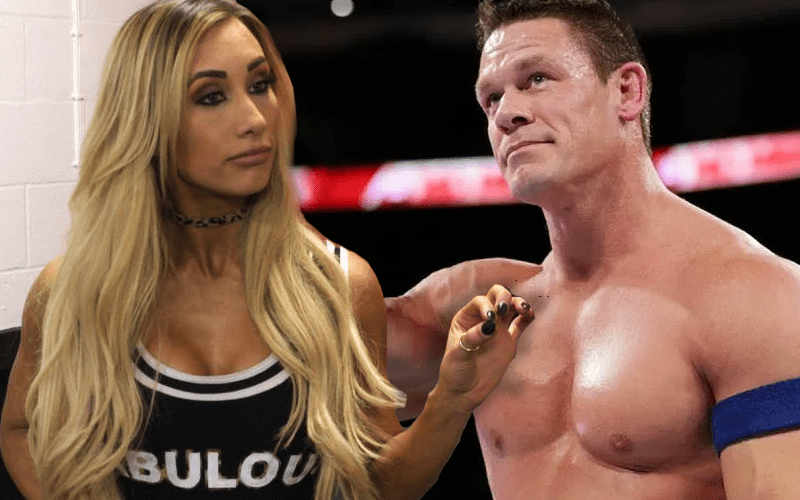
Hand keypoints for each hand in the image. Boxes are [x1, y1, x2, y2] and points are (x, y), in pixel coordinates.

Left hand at [433, 285, 533, 415]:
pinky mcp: (509, 341)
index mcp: (466, 318)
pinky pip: (521, 324)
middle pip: (496, 297)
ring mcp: (497, 329)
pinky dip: (526, 317)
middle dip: (503, 297)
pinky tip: (529, 314)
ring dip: (518, 303)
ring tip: (523, 309)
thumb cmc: (455, 371)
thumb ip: (472, 338)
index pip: (480, 301)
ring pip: (511, 308)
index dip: (486, 305)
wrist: (464, 392)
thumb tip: (490, 325)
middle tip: (505, 308)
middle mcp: (483, 319)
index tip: (490, 318)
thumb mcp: (458, 355)